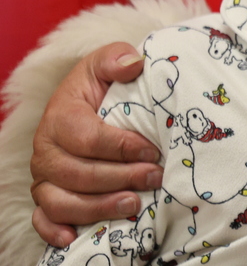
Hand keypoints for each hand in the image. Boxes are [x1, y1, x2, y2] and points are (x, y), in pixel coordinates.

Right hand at [30, 42, 162, 246]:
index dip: (120, 146)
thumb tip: (133, 63)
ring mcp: (45, 177)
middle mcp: (46, 150)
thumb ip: (116, 58)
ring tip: (134, 204)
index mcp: (60, 116)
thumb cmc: (101, 86)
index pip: (87, 137)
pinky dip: (54, 230)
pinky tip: (75, 237)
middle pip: (77, 173)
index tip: (152, 150)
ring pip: (61, 200)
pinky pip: (43, 219)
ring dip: (98, 207)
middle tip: (155, 177)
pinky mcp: (47, 197)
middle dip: (120, 178)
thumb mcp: (106, 64)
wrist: (87, 104)